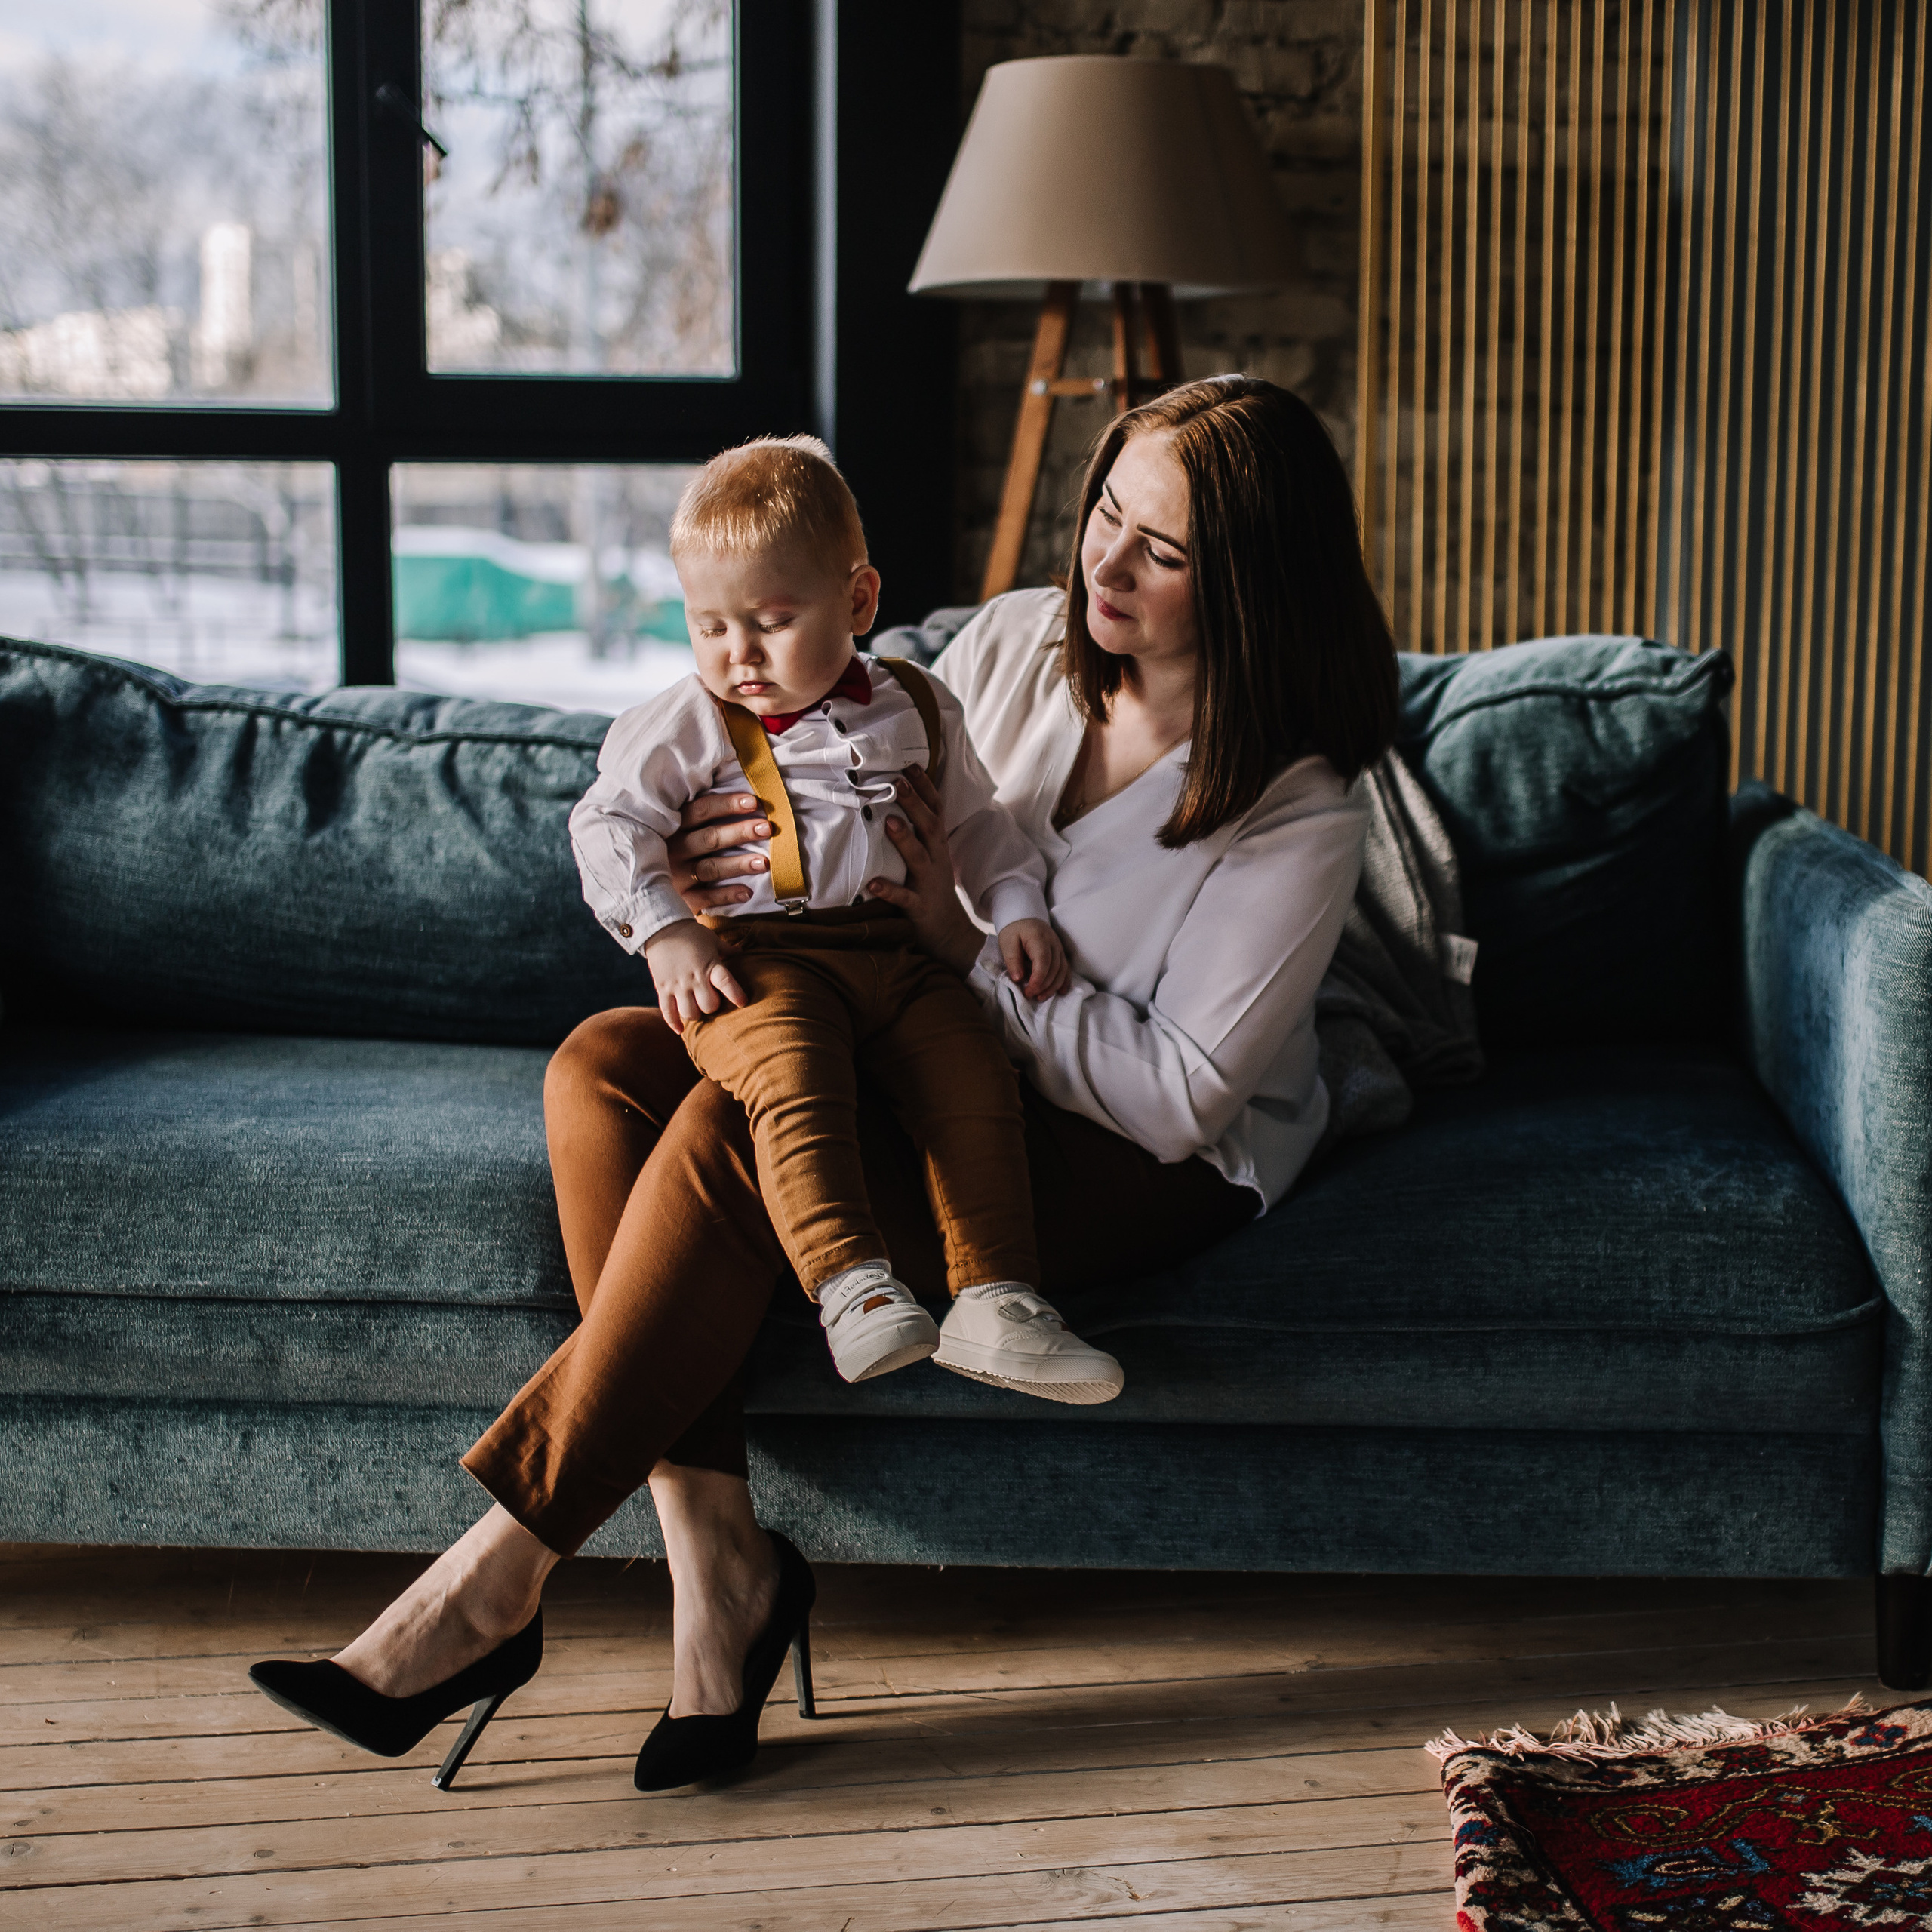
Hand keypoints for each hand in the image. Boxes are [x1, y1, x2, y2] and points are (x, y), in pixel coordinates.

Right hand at [643, 919, 747, 1032]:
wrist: (661, 928)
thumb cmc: (691, 934)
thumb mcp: (712, 939)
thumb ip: (727, 950)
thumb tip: (742, 950)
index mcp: (710, 965)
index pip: (726, 982)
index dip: (736, 994)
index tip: (743, 1002)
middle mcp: (694, 977)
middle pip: (709, 1006)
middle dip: (712, 1007)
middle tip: (710, 1001)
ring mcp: (677, 985)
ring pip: (690, 1013)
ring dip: (695, 1014)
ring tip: (695, 1007)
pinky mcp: (662, 988)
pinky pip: (667, 1012)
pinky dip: (674, 1023)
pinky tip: (680, 1029)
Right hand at [666, 792, 774, 914]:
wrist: (646, 886)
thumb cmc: (671, 848)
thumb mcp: (677, 828)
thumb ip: (701, 816)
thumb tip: (745, 800)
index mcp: (673, 826)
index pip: (701, 810)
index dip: (728, 805)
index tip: (754, 802)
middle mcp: (673, 849)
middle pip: (709, 838)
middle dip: (740, 832)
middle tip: (766, 828)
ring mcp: (676, 875)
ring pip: (710, 868)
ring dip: (739, 864)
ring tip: (764, 862)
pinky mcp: (680, 898)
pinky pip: (705, 898)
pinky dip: (726, 895)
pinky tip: (748, 892)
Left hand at [863, 766, 983, 974]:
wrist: (950, 934)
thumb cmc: (931, 890)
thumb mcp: (928, 857)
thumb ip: (916, 833)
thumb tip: (894, 800)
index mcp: (937, 846)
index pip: (935, 810)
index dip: (924, 787)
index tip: (909, 763)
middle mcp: (936, 860)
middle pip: (930, 826)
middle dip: (914, 803)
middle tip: (897, 781)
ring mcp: (929, 884)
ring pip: (919, 858)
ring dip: (904, 839)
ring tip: (888, 822)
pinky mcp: (920, 908)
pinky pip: (904, 898)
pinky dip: (889, 890)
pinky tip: (871, 883)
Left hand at [998, 918, 1068, 1000]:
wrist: (1024, 917)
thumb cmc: (1014, 930)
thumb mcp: (1007, 942)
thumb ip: (1012, 959)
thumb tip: (1018, 978)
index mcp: (1039, 938)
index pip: (1043, 960)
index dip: (1038, 978)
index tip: (1029, 991)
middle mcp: (1053, 943)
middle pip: (1054, 968)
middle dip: (1043, 985)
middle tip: (1030, 995)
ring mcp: (1059, 948)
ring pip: (1062, 970)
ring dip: (1053, 986)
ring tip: (1041, 997)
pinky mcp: (1060, 953)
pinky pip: (1066, 968)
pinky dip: (1064, 981)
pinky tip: (1061, 992)